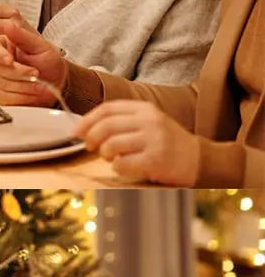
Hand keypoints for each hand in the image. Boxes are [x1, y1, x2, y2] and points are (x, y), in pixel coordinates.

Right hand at [0, 25, 66, 107]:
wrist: (56, 83)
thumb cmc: (49, 63)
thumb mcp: (41, 46)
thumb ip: (23, 36)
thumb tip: (8, 25)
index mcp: (4, 45)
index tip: (10, 60)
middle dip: (21, 73)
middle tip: (36, 73)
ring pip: (3, 84)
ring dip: (25, 85)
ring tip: (39, 84)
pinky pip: (6, 97)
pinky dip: (23, 96)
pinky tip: (33, 92)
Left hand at [74, 100, 200, 184]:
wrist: (199, 159)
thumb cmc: (166, 142)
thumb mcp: (148, 122)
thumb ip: (122, 120)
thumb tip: (86, 127)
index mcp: (144, 109)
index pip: (107, 108)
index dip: (87, 120)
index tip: (77, 131)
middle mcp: (149, 121)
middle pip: (105, 126)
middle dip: (91, 138)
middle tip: (90, 147)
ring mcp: (154, 139)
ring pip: (111, 145)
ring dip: (105, 154)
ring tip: (112, 157)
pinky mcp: (155, 159)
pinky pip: (122, 164)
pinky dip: (117, 167)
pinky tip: (126, 167)